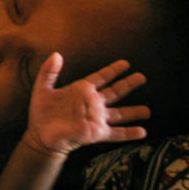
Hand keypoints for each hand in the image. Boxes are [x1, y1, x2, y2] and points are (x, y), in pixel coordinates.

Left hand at [21, 55, 149, 156]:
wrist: (40, 135)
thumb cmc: (41, 113)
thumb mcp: (42, 88)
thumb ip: (49, 71)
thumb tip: (56, 54)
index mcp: (82, 90)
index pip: (102, 77)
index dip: (113, 70)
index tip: (125, 63)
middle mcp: (93, 103)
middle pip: (116, 91)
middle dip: (129, 84)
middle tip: (142, 77)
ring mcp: (96, 118)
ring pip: (120, 113)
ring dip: (134, 111)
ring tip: (148, 110)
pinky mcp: (97, 132)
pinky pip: (116, 133)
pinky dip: (129, 133)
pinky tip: (142, 132)